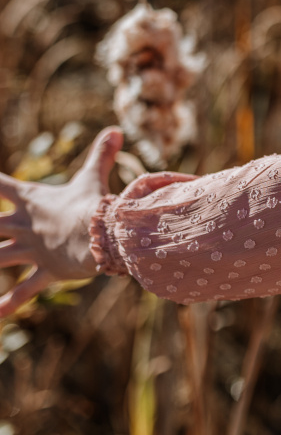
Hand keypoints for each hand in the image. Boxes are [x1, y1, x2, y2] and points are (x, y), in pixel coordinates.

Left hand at [0, 127, 123, 316]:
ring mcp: (34, 250)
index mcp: (33, 200)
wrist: (101, 232)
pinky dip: (9, 304)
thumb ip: (101, 154)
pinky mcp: (46, 271)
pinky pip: (24, 291)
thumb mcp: (93, 176)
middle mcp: (27, 225)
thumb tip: (115, 129)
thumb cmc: (94, 202)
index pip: (0, 185)